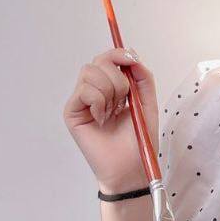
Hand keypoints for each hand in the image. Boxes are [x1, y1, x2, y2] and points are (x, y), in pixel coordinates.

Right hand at [63, 47, 158, 192]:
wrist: (130, 167)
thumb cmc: (138, 140)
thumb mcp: (148, 103)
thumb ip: (143, 78)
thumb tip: (132, 56)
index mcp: (112, 87)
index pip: (109, 58)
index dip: (119, 53)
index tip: (132, 59)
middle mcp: (94, 90)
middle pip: (99, 61)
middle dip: (118, 78)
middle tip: (123, 101)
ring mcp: (81, 100)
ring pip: (90, 73)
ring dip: (109, 91)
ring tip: (112, 113)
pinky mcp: (72, 112)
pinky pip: (84, 91)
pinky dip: (98, 102)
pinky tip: (102, 119)